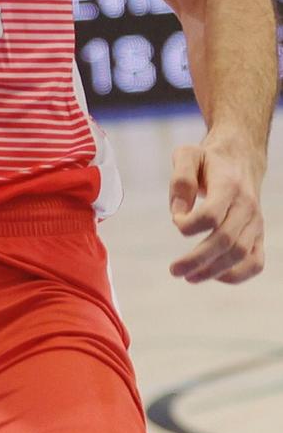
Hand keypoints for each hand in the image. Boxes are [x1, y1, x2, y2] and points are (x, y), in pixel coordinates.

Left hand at [168, 132, 265, 283]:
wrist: (240, 160)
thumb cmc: (208, 161)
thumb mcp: (188, 155)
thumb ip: (180, 178)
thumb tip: (178, 212)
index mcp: (228, 185)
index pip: (212, 214)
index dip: (189, 225)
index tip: (176, 221)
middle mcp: (246, 206)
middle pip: (225, 239)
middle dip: (197, 259)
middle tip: (174, 270)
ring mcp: (255, 222)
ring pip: (240, 254)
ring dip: (213, 270)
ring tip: (188, 277)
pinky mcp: (258, 235)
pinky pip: (256, 262)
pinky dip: (238, 275)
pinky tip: (215, 276)